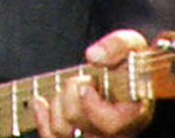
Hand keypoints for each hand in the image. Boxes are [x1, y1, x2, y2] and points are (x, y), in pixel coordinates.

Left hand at [32, 30, 154, 137]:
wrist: (125, 75)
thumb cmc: (130, 63)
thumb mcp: (132, 45)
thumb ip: (118, 46)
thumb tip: (94, 56)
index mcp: (133, 116)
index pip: (110, 125)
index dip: (91, 106)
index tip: (86, 84)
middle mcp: (115, 135)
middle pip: (79, 128)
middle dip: (70, 96)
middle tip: (80, 80)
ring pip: (62, 133)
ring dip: (57, 104)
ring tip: (69, 88)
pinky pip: (50, 137)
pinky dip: (41, 117)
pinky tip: (40, 102)